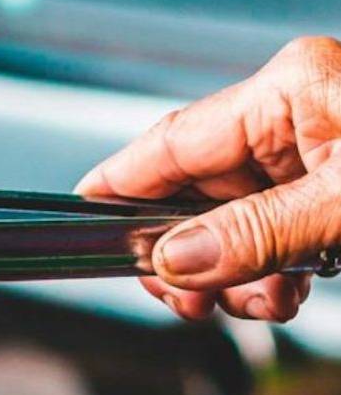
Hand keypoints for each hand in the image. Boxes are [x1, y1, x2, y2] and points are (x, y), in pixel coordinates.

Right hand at [78, 36, 340, 321]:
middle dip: (189, 255)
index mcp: (290, 90)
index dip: (118, 188)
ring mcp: (318, 150)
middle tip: (189, 303)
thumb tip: (172, 260)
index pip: (171, 141)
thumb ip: (257, 232)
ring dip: (235, 276)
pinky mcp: (335, 187)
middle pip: (196, 190)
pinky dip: (272, 274)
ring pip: (233, 221)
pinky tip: (288, 294)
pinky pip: (274, 233)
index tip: (79, 228)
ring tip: (263, 303)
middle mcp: (295, 114)